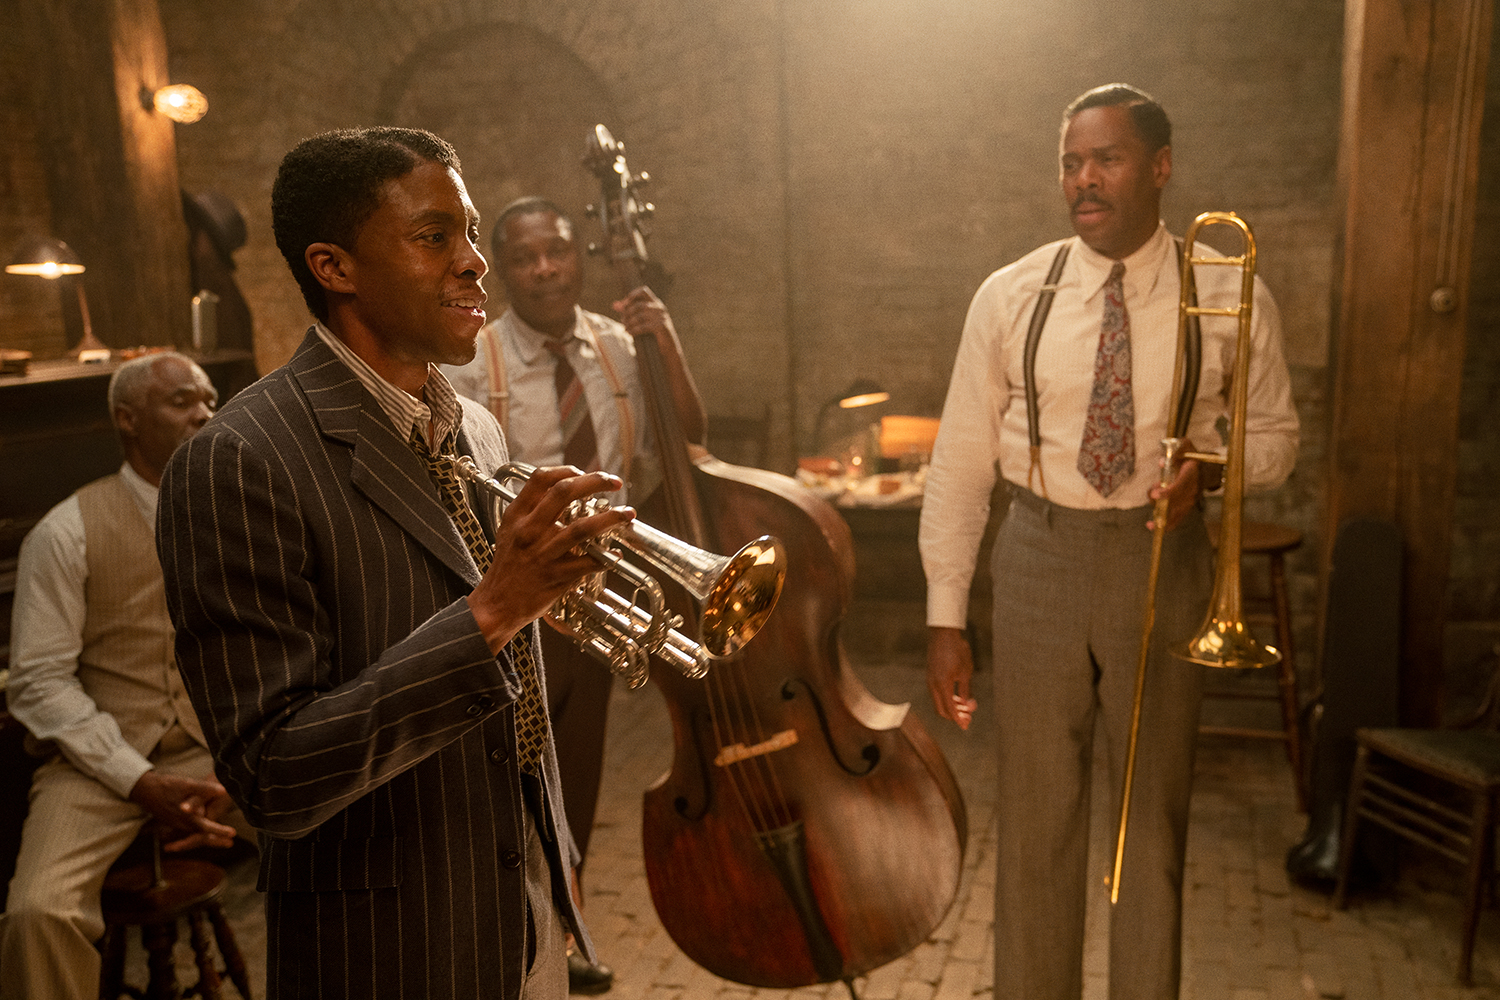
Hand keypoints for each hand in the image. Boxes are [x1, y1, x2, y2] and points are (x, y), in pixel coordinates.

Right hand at [128, 770, 237, 851]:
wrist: (144, 790)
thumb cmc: (167, 786)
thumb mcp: (187, 784)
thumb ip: (205, 789)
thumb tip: (223, 790)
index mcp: (187, 817)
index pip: (206, 827)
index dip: (220, 831)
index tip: (233, 834)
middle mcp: (182, 824)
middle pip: (201, 835)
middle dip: (216, 840)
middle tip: (230, 843)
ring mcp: (177, 823)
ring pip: (195, 833)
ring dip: (208, 837)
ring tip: (223, 840)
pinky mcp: (173, 821)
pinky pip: (188, 830)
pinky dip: (198, 833)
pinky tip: (205, 831)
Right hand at [468, 466, 633, 653]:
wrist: (497, 603)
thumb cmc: (508, 566)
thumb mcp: (510, 530)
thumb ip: (533, 510)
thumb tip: (565, 490)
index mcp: (517, 516)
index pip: (541, 479)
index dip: (567, 470)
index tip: (584, 472)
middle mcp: (529, 530)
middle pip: (565, 493)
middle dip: (595, 482)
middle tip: (614, 482)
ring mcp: (543, 553)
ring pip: (582, 528)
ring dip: (610, 518)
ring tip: (627, 514)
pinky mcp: (556, 576)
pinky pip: (587, 563)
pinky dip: (605, 557)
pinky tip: (614, 554)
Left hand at [612, 287, 673, 347]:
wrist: (668, 347)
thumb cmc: (652, 332)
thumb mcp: (641, 320)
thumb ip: (628, 311)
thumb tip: (614, 305)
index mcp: (655, 303)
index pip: (643, 291)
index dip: (631, 296)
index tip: (623, 306)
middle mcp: (660, 308)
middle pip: (639, 305)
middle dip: (628, 313)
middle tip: (622, 321)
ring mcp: (661, 317)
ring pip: (640, 316)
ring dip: (629, 323)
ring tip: (625, 328)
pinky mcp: (661, 327)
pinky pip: (643, 327)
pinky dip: (634, 330)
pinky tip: (629, 333)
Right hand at [927, 627, 977, 730]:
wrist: (943, 633)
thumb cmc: (957, 650)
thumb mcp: (966, 671)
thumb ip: (965, 690)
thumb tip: (968, 706)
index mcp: (943, 685)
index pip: (950, 709)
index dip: (959, 719)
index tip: (966, 725)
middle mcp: (933, 685)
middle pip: (941, 710)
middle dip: (954, 716)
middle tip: (967, 717)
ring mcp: (930, 680)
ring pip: (938, 702)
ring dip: (950, 707)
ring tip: (964, 706)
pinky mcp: (930, 676)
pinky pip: (936, 694)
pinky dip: (945, 699)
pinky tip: (956, 696)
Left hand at [1147, 438, 1203, 533]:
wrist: (1207, 470)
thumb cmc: (1192, 456)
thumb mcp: (1186, 445)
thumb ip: (1176, 449)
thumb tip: (1161, 462)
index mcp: (1191, 473)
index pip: (1181, 485)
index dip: (1169, 491)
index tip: (1157, 493)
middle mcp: (1192, 489)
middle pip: (1176, 501)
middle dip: (1161, 501)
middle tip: (1152, 493)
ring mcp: (1190, 501)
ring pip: (1174, 512)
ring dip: (1159, 510)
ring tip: (1152, 495)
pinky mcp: (1187, 508)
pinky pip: (1177, 519)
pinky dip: (1165, 525)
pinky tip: (1151, 526)